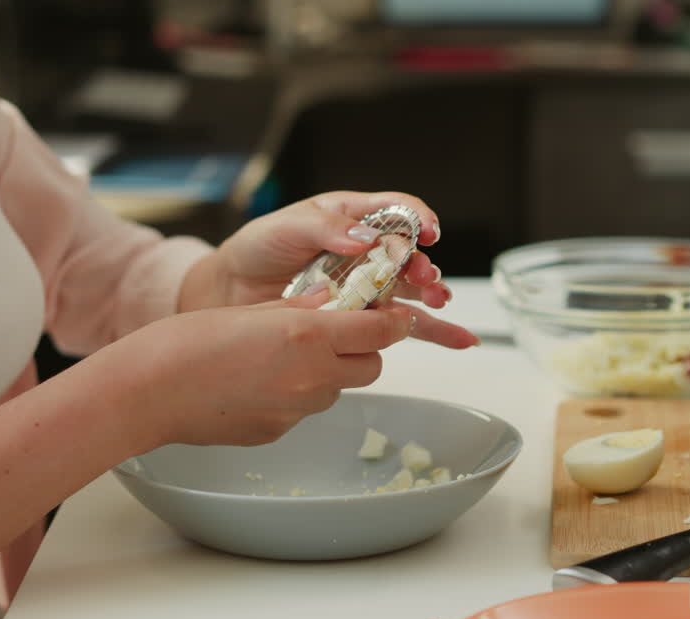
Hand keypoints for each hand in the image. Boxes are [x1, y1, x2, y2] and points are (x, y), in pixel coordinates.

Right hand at [108, 292, 414, 447]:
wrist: (150, 391)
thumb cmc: (187, 343)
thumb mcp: (251, 310)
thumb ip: (300, 308)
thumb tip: (331, 302)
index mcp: (307, 336)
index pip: (380, 331)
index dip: (393, 321)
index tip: (394, 315)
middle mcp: (311, 377)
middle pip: (372, 366)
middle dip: (364, 349)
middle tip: (340, 333)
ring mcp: (296, 410)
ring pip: (339, 390)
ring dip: (330, 373)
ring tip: (287, 356)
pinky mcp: (278, 432)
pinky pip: (304, 410)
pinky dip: (297, 395)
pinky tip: (260, 382)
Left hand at [181, 191, 477, 348]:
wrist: (233, 290)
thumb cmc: (260, 247)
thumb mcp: (288, 226)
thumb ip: (327, 228)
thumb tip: (366, 237)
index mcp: (351, 216)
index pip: (396, 210)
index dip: (418, 218)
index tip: (428, 232)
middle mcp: (366, 249)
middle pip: (409, 253)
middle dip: (423, 264)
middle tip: (425, 277)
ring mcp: (366, 283)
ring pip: (412, 288)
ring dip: (431, 296)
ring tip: (440, 303)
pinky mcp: (361, 314)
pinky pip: (400, 320)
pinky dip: (430, 329)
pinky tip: (456, 337)